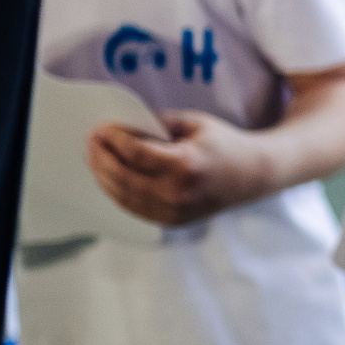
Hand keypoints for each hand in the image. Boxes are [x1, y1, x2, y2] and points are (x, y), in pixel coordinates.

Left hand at [86, 114, 277, 224]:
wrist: (253, 176)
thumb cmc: (223, 144)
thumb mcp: (193, 124)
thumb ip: (157, 124)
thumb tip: (122, 129)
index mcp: (184, 164)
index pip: (135, 153)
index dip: (113, 140)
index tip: (101, 128)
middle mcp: (177, 192)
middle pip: (123, 177)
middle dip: (101, 158)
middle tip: (91, 142)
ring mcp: (174, 211)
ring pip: (124, 197)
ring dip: (103, 177)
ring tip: (94, 159)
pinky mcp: (172, 221)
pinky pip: (135, 209)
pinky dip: (117, 193)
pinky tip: (109, 178)